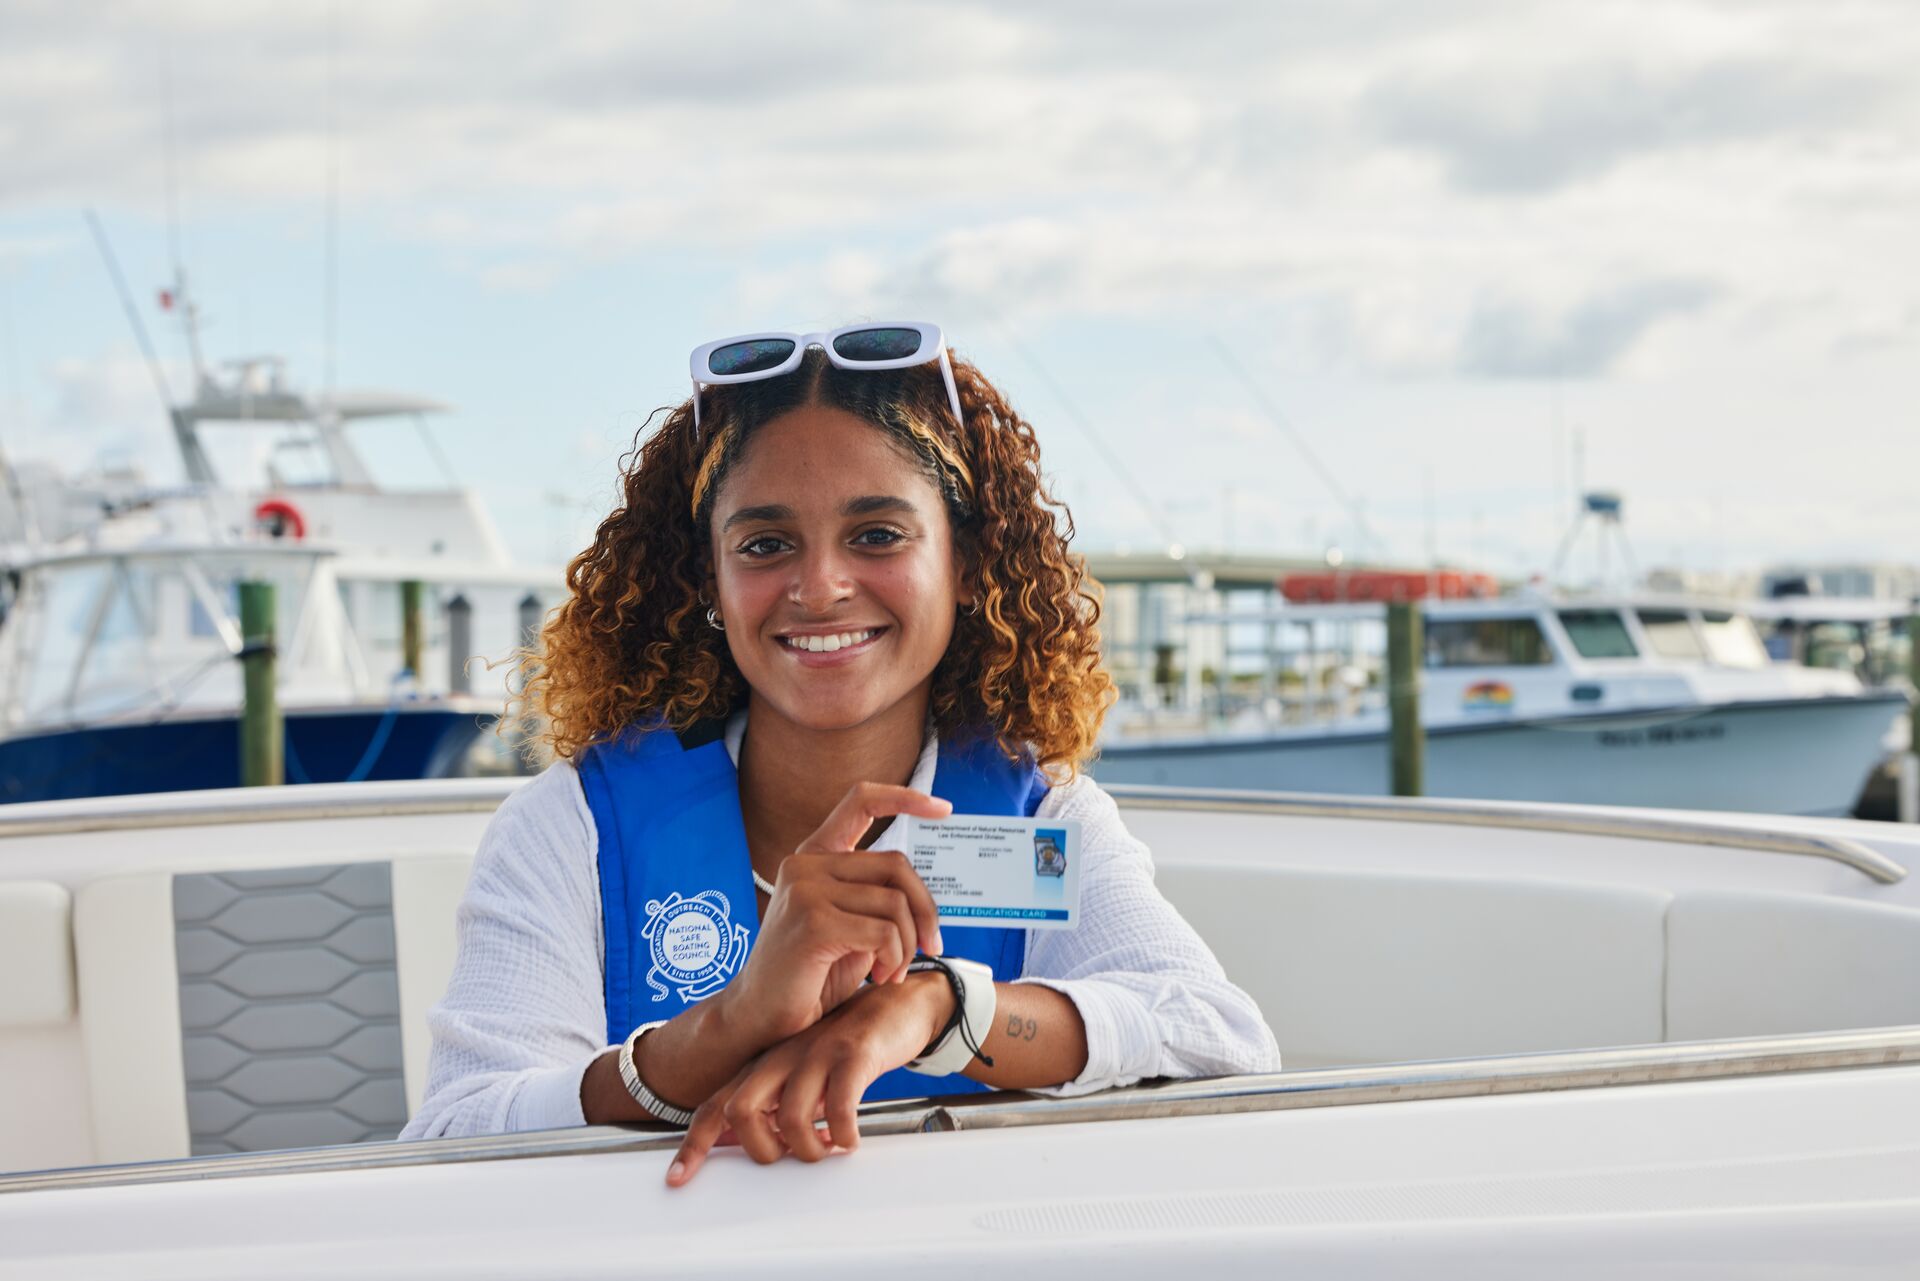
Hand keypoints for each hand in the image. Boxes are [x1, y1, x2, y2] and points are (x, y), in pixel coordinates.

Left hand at [668, 971, 955, 1186]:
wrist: (900, 1004)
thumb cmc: (850, 1046)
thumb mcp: (807, 1071)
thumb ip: (780, 1102)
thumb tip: (761, 1147)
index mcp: (767, 1063)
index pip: (717, 1104)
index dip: (694, 1144)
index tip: (678, 1178)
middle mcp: (784, 1056)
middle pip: (741, 1109)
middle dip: (760, 1149)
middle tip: (788, 1156)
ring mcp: (817, 1052)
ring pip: (790, 1116)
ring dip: (808, 1148)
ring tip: (827, 1148)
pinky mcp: (854, 1054)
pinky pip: (838, 1106)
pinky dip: (842, 1134)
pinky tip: (850, 1138)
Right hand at [719, 783, 948, 1049]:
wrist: (761, 1018)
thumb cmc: (809, 976)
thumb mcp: (848, 926)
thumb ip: (873, 899)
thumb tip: (923, 894)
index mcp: (813, 858)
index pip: (861, 802)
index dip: (905, 798)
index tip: (944, 808)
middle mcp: (806, 865)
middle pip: (896, 865)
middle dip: (925, 910)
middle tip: (930, 946)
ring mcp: (805, 890)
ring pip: (895, 903)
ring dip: (907, 945)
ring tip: (891, 971)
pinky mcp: (813, 922)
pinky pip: (884, 933)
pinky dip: (894, 959)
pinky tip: (880, 977)